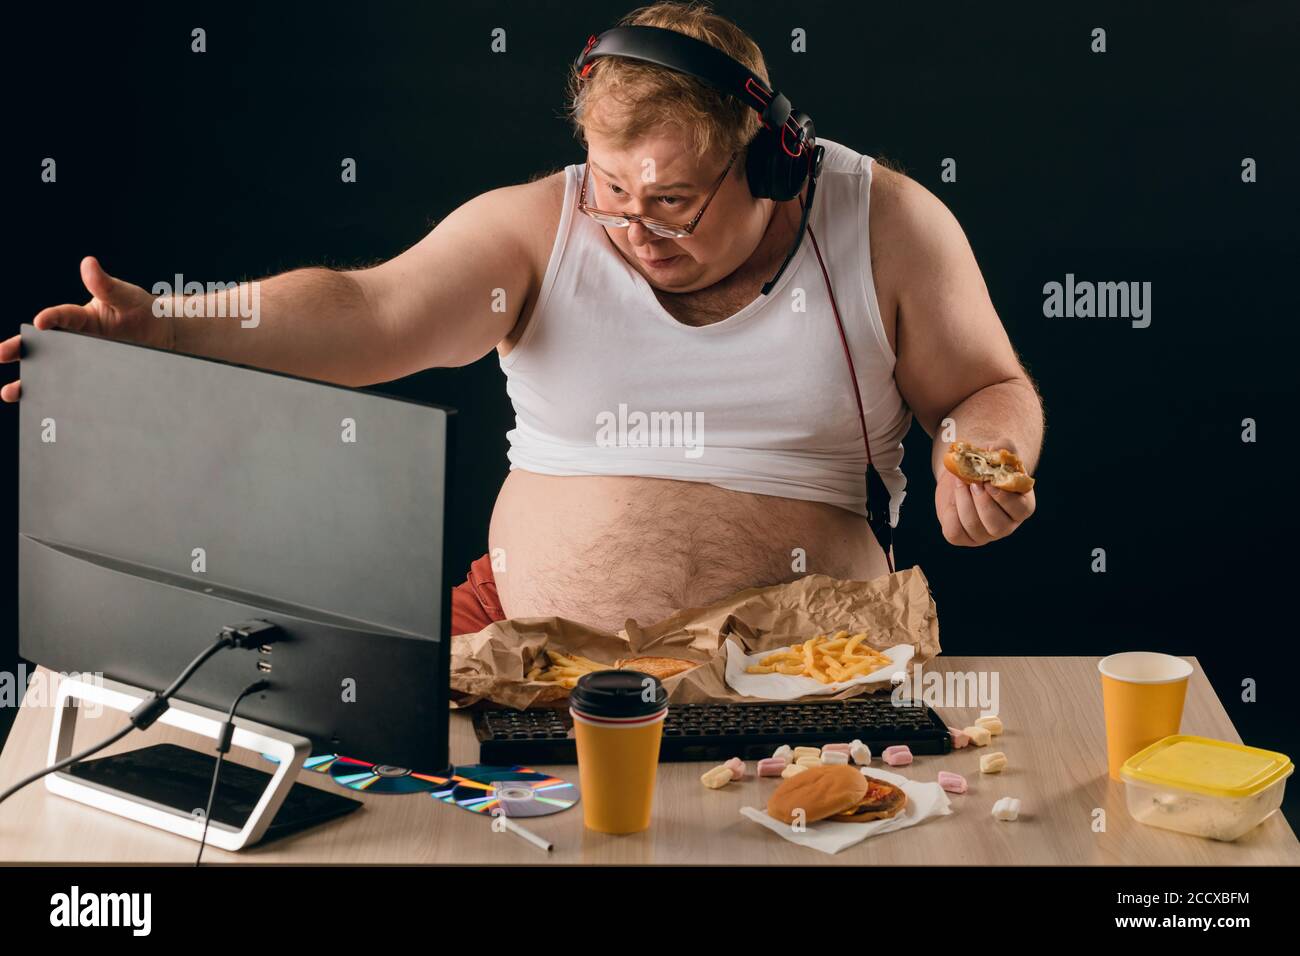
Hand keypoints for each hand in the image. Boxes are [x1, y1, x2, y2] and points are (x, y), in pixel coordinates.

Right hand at [1, 256, 166, 401]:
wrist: (164, 340)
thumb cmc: (143, 313)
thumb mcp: (127, 297)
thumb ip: (107, 285)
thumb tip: (89, 263)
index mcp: (80, 318)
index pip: (62, 316)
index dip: (51, 318)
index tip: (40, 322)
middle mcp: (75, 340)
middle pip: (43, 346)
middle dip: (20, 351)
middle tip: (1, 355)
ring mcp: (82, 362)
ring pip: (51, 371)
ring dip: (30, 382)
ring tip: (11, 392)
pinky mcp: (91, 380)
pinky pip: (72, 389)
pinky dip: (58, 399)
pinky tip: (45, 409)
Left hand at [935, 438, 1036, 545]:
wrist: (965, 472)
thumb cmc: (987, 463)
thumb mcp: (996, 451)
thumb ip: (1002, 448)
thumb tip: (994, 447)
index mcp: (1022, 506)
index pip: (1021, 510)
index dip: (1004, 497)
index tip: (989, 481)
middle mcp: (1006, 524)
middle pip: (998, 525)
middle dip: (982, 502)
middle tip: (972, 481)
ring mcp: (984, 534)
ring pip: (975, 528)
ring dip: (964, 503)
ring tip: (960, 482)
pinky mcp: (963, 536)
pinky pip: (955, 533)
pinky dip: (951, 514)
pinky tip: (952, 498)